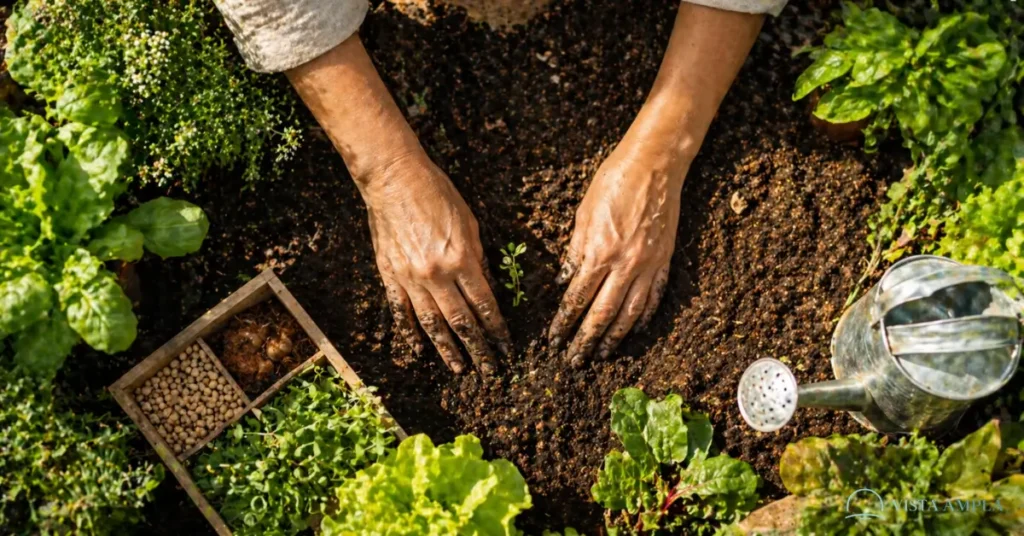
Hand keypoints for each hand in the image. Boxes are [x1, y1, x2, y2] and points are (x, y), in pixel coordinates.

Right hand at [363, 153, 510, 373]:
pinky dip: (410, 333)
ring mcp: (410, 278)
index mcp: (461, 259)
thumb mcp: (470, 224)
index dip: (497, 329)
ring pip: (432, 323)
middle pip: (461, 321)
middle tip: (489, 370)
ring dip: (447, 349)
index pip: (484, 304)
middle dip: (478, 348)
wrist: (394, 179)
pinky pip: (400, 311)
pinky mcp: (389, 275)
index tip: (506, 347)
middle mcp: (436, 275)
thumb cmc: (437, 194)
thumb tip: (488, 290)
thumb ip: (479, 260)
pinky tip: (418, 350)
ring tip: (459, 369)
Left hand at [548, 113, 688, 365]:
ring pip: (630, 313)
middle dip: (586, 341)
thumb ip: (576, 251)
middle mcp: (625, 264)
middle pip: (603, 314)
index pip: (577, 298)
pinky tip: (634, 330)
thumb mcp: (583, 214)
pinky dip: (643, 318)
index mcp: (600, 251)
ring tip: (603, 354)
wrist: (655, 165)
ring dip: (614, 338)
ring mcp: (648, 265)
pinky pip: (654, 298)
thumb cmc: (613, 182)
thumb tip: (567, 281)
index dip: (564, 323)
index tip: (554, 340)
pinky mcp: (665, 260)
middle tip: (575, 361)